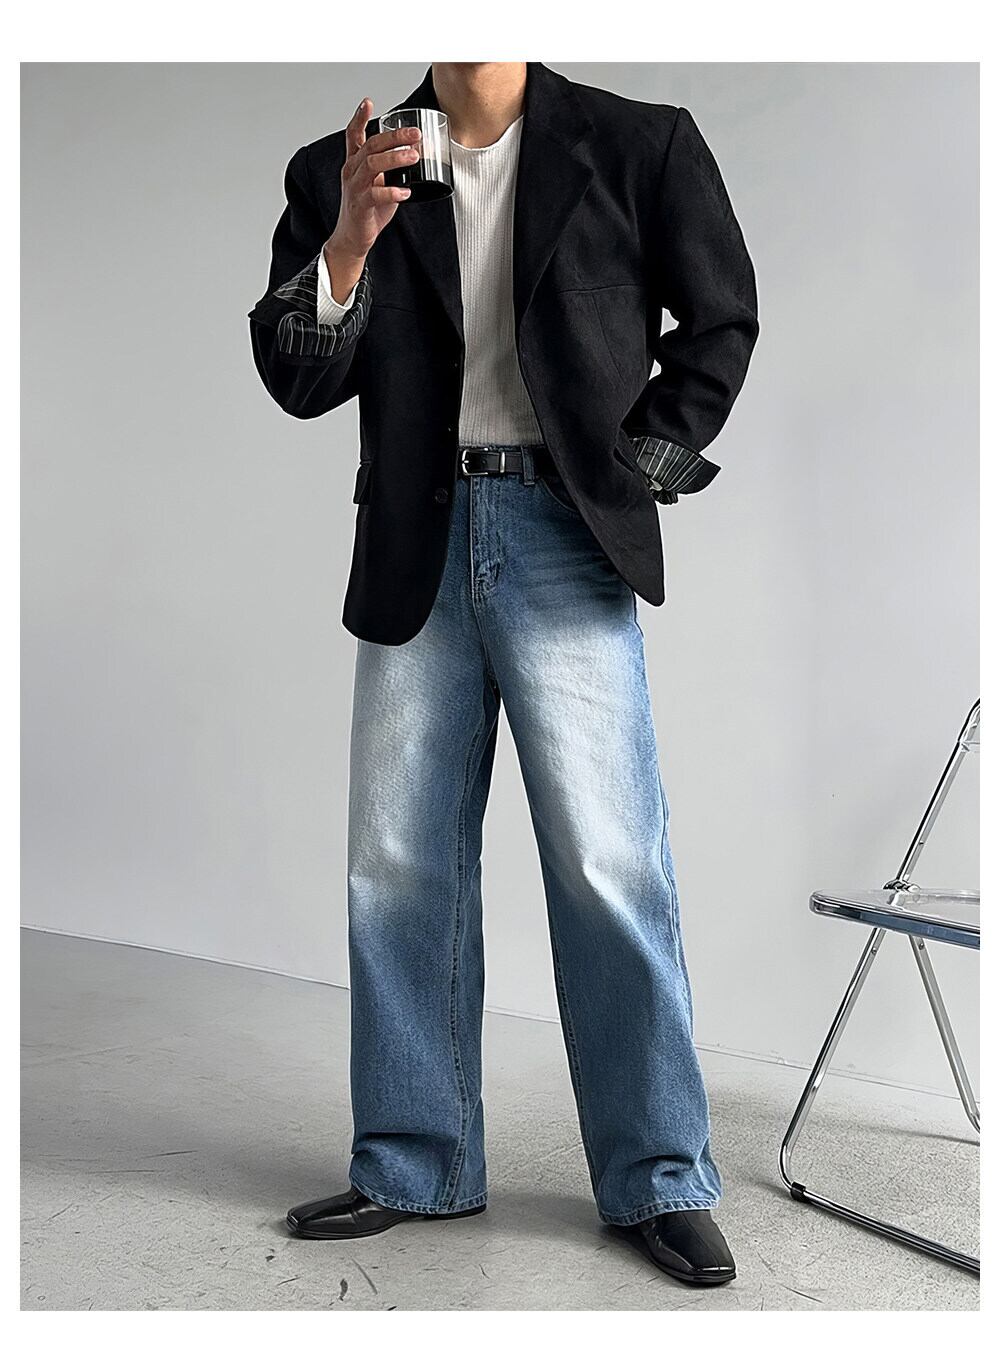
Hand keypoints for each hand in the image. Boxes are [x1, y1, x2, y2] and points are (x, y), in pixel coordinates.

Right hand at [323, 97, 419, 302]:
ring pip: (372, 165)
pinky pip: (375, 195)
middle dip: (394, 137)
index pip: (354, 135)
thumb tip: (415, 159)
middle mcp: (352, 171)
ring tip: (414, 156)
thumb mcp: (379, 185)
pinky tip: (406, 192)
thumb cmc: (367, 211)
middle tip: (415, 134)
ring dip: (395, 159)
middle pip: (371, 146)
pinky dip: (392, 192)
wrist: (353, 238)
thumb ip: (392, 172)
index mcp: (355, 164)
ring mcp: (355, 188)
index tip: (368, 102)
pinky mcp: (360, 205)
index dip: (359, 118)